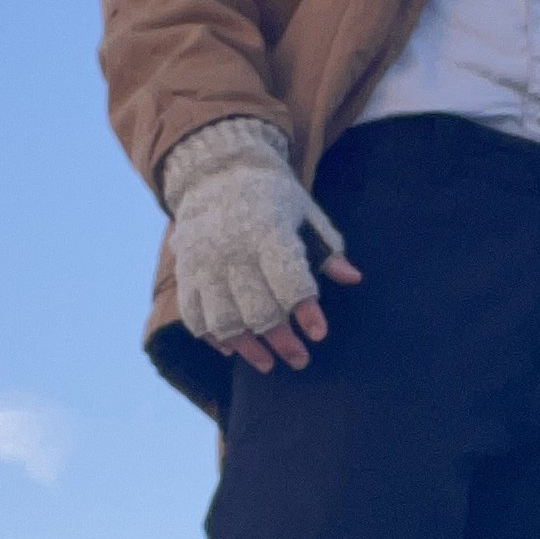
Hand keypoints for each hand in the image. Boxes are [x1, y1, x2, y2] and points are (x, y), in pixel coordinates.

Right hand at [162, 118, 363, 373]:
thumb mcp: (305, 213)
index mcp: (268, 231)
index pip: (289, 280)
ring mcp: (204, 263)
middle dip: (282, 340)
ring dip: (247, 348)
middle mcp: (233, 250)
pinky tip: (232, 349)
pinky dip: (213, 337)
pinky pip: (194, 316)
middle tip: (300, 359)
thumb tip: (353, 278)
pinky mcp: (186, 272)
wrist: (216, 174)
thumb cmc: (273, 199)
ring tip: (268, 364)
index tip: (319, 334)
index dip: (306, 310)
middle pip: (258, 309)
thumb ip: (326, 249)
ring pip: (224, 320)